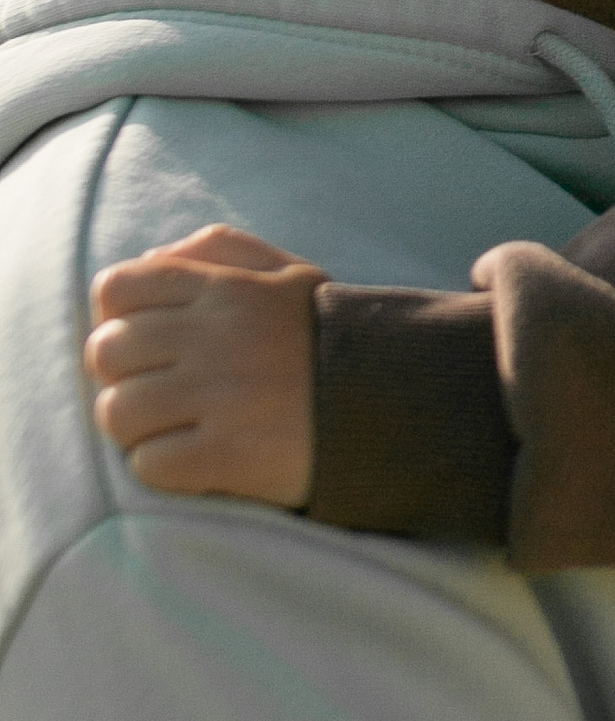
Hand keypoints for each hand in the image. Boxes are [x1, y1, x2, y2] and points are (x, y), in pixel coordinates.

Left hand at [87, 226, 322, 504]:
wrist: (402, 403)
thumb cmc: (336, 339)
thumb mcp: (291, 274)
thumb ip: (222, 251)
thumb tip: (149, 256)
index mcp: (225, 288)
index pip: (117, 289)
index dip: (117, 319)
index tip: (148, 345)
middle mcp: (214, 336)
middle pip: (105, 352)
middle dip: (122, 377)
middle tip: (159, 395)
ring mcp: (219, 396)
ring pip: (117, 413)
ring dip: (137, 429)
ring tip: (174, 432)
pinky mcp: (228, 454)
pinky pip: (148, 465)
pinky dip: (162, 469)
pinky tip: (197, 462)